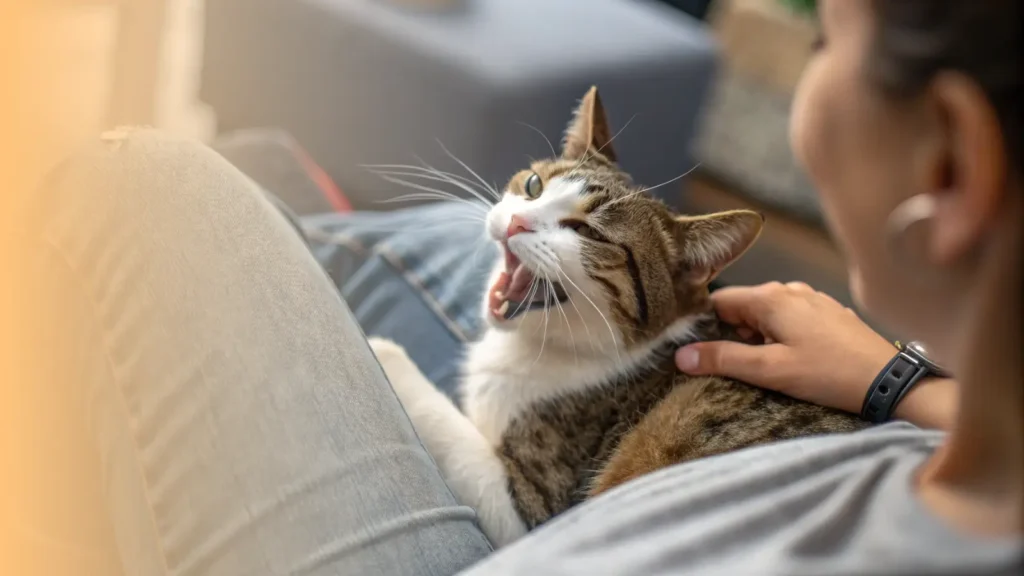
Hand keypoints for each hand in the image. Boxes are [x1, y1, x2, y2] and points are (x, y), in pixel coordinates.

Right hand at [676, 282, 895, 415]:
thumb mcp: (771, 370)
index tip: (694, 347)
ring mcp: (812, 299)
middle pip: (742, 307)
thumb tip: (681, 355)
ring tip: (768, 367)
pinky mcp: (829, 313)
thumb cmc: (828, 373)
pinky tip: (793, 359)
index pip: (718, 301)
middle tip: (736, 365)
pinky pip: (790, 318)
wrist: (890, 381)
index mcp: (771, 297)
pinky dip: (781, 335)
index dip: (702, 323)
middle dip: (732, 333)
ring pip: (767, 314)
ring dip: (758, 337)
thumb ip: (724, 359)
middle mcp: (790, 289)